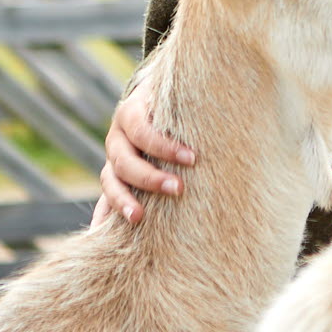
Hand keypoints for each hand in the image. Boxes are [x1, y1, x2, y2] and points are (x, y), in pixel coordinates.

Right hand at [95, 85, 193, 222]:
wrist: (155, 103)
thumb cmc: (176, 102)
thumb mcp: (179, 97)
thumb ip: (194, 101)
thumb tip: (231, 96)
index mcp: (130, 114)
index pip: (143, 131)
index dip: (164, 146)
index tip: (192, 158)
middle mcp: (117, 138)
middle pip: (125, 160)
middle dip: (150, 177)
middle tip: (179, 189)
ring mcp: (112, 161)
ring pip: (110, 181)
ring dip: (123, 200)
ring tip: (138, 217)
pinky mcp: (114, 181)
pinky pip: (103, 201)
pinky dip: (102, 218)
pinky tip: (100, 235)